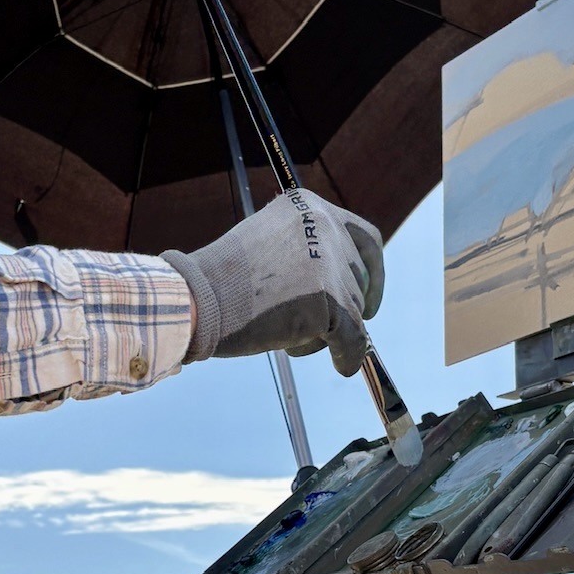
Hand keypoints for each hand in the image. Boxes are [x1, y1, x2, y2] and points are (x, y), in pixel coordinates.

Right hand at [163, 189, 384, 376]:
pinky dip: (348, 355)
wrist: (199, 299)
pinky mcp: (330, 300)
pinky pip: (354, 337)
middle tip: (326, 330)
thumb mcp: (270, 247)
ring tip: (289, 338)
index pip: (365, 238)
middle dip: (344, 308)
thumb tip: (341, 289)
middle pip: (358, 279)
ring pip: (353, 311)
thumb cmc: (224, 281)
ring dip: (328, 331)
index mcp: (309, 208)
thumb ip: (306, 255)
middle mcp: (325, 227)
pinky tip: (341, 365)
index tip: (369, 298)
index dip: (374, 272)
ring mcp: (330, 263)